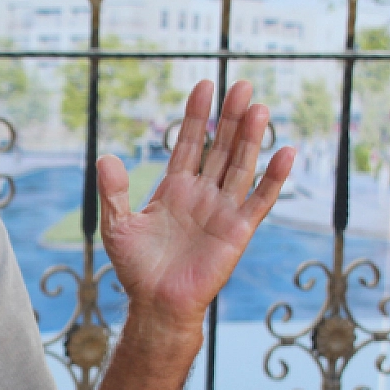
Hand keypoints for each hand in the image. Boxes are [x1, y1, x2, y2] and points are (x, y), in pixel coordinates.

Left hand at [98, 80, 294, 332]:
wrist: (156, 304)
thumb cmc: (136, 269)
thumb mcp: (117, 226)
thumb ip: (114, 192)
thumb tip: (105, 158)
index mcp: (175, 188)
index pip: (188, 143)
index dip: (196, 116)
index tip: (204, 86)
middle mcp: (202, 194)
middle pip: (220, 147)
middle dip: (230, 117)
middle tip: (241, 84)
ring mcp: (222, 210)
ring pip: (241, 166)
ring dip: (251, 138)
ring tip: (259, 107)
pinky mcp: (238, 230)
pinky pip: (259, 200)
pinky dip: (273, 178)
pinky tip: (285, 152)